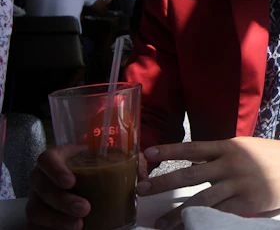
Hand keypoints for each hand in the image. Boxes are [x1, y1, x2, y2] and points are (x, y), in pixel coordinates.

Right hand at [27, 147, 147, 229]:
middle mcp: (43, 178)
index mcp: (59, 159)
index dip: (54, 169)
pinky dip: (48, 229)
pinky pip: (35, 226)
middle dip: (62, 200)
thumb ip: (130, 164)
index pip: (46, 159)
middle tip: (84, 208)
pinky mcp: (38, 218)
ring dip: (56, 219)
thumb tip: (142, 177)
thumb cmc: (98, 169)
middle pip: (42, 187)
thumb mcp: (111, 161)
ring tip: (78, 225)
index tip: (71, 181)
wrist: (89, 183)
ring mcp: (38, 199)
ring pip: (36, 210)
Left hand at [137, 137, 279, 229]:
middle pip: (189, 175)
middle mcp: (230, 164)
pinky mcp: (247, 203)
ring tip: (161, 223)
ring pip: (201, 200)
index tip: (146, 155)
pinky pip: (219, 214)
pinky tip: (191, 227)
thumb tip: (192, 166)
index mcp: (228, 147)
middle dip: (163, 183)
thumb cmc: (269, 156)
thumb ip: (220, 156)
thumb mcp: (243, 148)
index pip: (191, 148)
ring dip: (177, 213)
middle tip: (141, 190)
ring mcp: (238, 184)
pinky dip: (203, 222)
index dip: (168, 151)